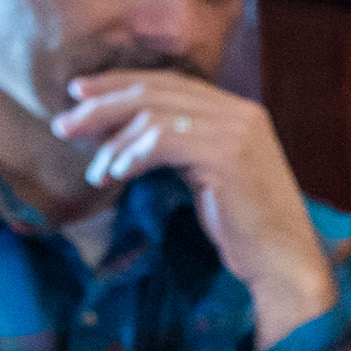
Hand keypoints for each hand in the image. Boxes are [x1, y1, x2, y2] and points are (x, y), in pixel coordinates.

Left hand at [50, 72, 335, 344]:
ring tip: (94, 169)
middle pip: (155, 91)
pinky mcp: (226, 155)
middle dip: (102, 105)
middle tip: (65, 125)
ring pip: (153, 114)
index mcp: (240, 112)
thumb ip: (184, 148)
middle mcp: (240, 112)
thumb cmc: (248, 234)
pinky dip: (131, 155)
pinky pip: (161, 141)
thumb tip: (129, 137)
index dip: (120, 84)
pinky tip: (114, 175)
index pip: (169, 83)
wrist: (285, 267)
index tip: (80, 95)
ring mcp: (236, 131)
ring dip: (113, 141)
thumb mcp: (212, 179)